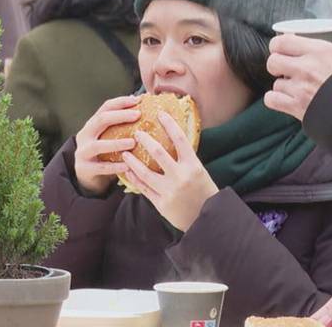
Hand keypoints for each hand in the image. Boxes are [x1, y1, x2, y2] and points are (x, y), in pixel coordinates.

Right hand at [73, 96, 139, 195]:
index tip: (138, 100)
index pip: (106, 107)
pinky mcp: (85, 169)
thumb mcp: (108, 136)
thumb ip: (121, 125)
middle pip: (101, 120)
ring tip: (133, 142)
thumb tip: (145, 106)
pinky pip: (101, 167)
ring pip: (98, 145)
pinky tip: (128, 165)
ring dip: (116, 143)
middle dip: (120, 116)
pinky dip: (114, 166)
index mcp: (92, 124)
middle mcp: (85, 135)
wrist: (85, 176)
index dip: (121, 102)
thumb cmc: (104, 153)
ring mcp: (83, 152)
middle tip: (138, 115)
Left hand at [121, 111, 217, 231]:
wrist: (207, 219)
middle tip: (137, 133)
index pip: (180, 139)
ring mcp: (169, 191)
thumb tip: (173, 138)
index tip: (160, 113)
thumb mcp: (199, 171)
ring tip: (124, 152)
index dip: (170, 124)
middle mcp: (181, 177)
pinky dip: (134, 178)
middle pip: (158, 153)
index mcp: (193, 166)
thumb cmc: (204, 191)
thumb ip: (185, 158)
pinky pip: (143, 188)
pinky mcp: (161, 204)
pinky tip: (128, 171)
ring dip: (132, 161)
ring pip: (145, 172)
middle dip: (145, 141)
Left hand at [265, 34, 331, 121]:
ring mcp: (300, 88)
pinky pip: (272, 100)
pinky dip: (276, 100)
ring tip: (294, 88)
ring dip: (282, 86)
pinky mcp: (297, 108)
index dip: (277, 45)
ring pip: (275, 83)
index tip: (281, 49)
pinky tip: (285, 100)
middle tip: (285, 68)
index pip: (281, 41)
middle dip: (277, 65)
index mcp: (319, 50)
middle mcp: (306, 67)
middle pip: (273, 61)